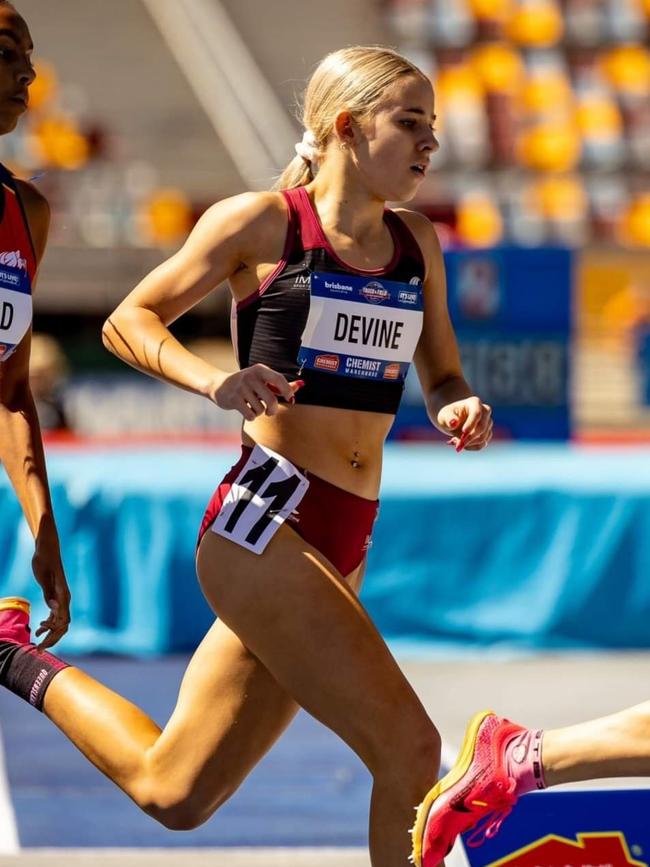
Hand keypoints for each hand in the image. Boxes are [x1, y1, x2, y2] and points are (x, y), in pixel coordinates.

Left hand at [31, 526, 70, 649]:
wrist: (47, 549)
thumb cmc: (43, 560)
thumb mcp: (43, 576)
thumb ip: (49, 592)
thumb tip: (54, 608)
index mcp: (63, 595)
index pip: (62, 621)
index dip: (53, 636)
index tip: (41, 645)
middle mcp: (65, 598)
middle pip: (63, 626)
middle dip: (52, 639)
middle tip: (38, 649)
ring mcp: (62, 598)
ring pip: (60, 622)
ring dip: (50, 633)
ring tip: (36, 640)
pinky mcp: (56, 596)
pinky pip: (56, 615)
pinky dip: (49, 624)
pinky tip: (39, 627)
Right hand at [213, 364, 303, 420]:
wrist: (218, 385)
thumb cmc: (246, 385)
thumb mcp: (262, 380)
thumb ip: (280, 384)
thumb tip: (301, 385)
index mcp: (260, 370)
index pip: (279, 379)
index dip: (287, 391)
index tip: (290, 399)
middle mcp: (250, 376)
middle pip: (271, 399)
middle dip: (273, 409)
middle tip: (269, 411)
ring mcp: (241, 387)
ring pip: (260, 409)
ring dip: (259, 412)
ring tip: (252, 406)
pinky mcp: (233, 399)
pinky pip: (250, 415)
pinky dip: (251, 416)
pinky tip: (245, 410)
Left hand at [436, 396, 492, 451]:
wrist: (452, 422)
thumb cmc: (448, 416)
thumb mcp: (444, 416)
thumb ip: (448, 419)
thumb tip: (453, 423)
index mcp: (474, 403)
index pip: (477, 413)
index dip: (471, 424)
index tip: (463, 432)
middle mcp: (485, 411)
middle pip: (482, 427)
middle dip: (470, 438)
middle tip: (457, 445)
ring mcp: (488, 423)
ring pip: (483, 437)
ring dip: (468, 443)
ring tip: (454, 441)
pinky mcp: (487, 433)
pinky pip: (482, 444)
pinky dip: (471, 447)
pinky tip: (461, 444)